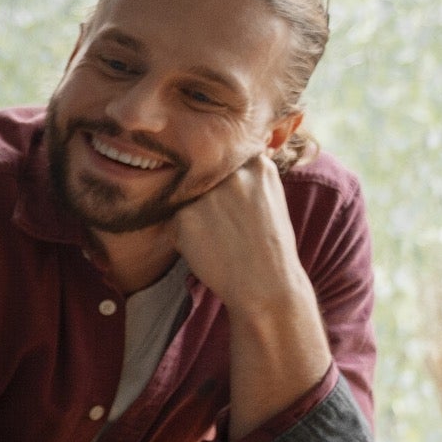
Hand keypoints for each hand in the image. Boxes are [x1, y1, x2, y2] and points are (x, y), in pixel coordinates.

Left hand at [173, 150, 311, 313]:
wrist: (265, 285)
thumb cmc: (269, 244)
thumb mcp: (269, 196)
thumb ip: (246, 174)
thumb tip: (213, 158)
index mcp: (257, 165)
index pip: (222, 156)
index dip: (217, 177)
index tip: (225, 200)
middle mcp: (232, 174)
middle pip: (200, 174)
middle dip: (203, 195)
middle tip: (221, 223)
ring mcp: (208, 194)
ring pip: (184, 196)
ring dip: (191, 214)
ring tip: (216, 235)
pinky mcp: (185, 216)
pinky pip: (172, 219)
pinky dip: (182, 234)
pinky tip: (206, 247)